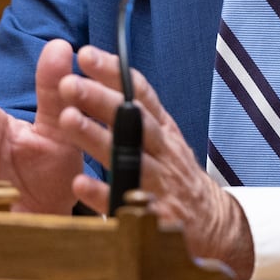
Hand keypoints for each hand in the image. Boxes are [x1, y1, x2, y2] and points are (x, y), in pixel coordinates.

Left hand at [58, 44, 254, 279]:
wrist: (212, 225)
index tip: (85, 54)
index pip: (139, 93)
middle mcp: (163, 151)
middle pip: (133, 119)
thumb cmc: (175, 174)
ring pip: (128, 156)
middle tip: (68, 83)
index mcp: (162, 129)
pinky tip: (79, 183)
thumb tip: (105, 71)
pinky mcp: (156, 216)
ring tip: (66, 119)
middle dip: (100, 99)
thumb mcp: (163, 137)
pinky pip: (127, 203)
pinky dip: (103, 194)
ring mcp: (161, 183)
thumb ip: (136, 110)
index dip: (114, 72)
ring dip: (98, 137)